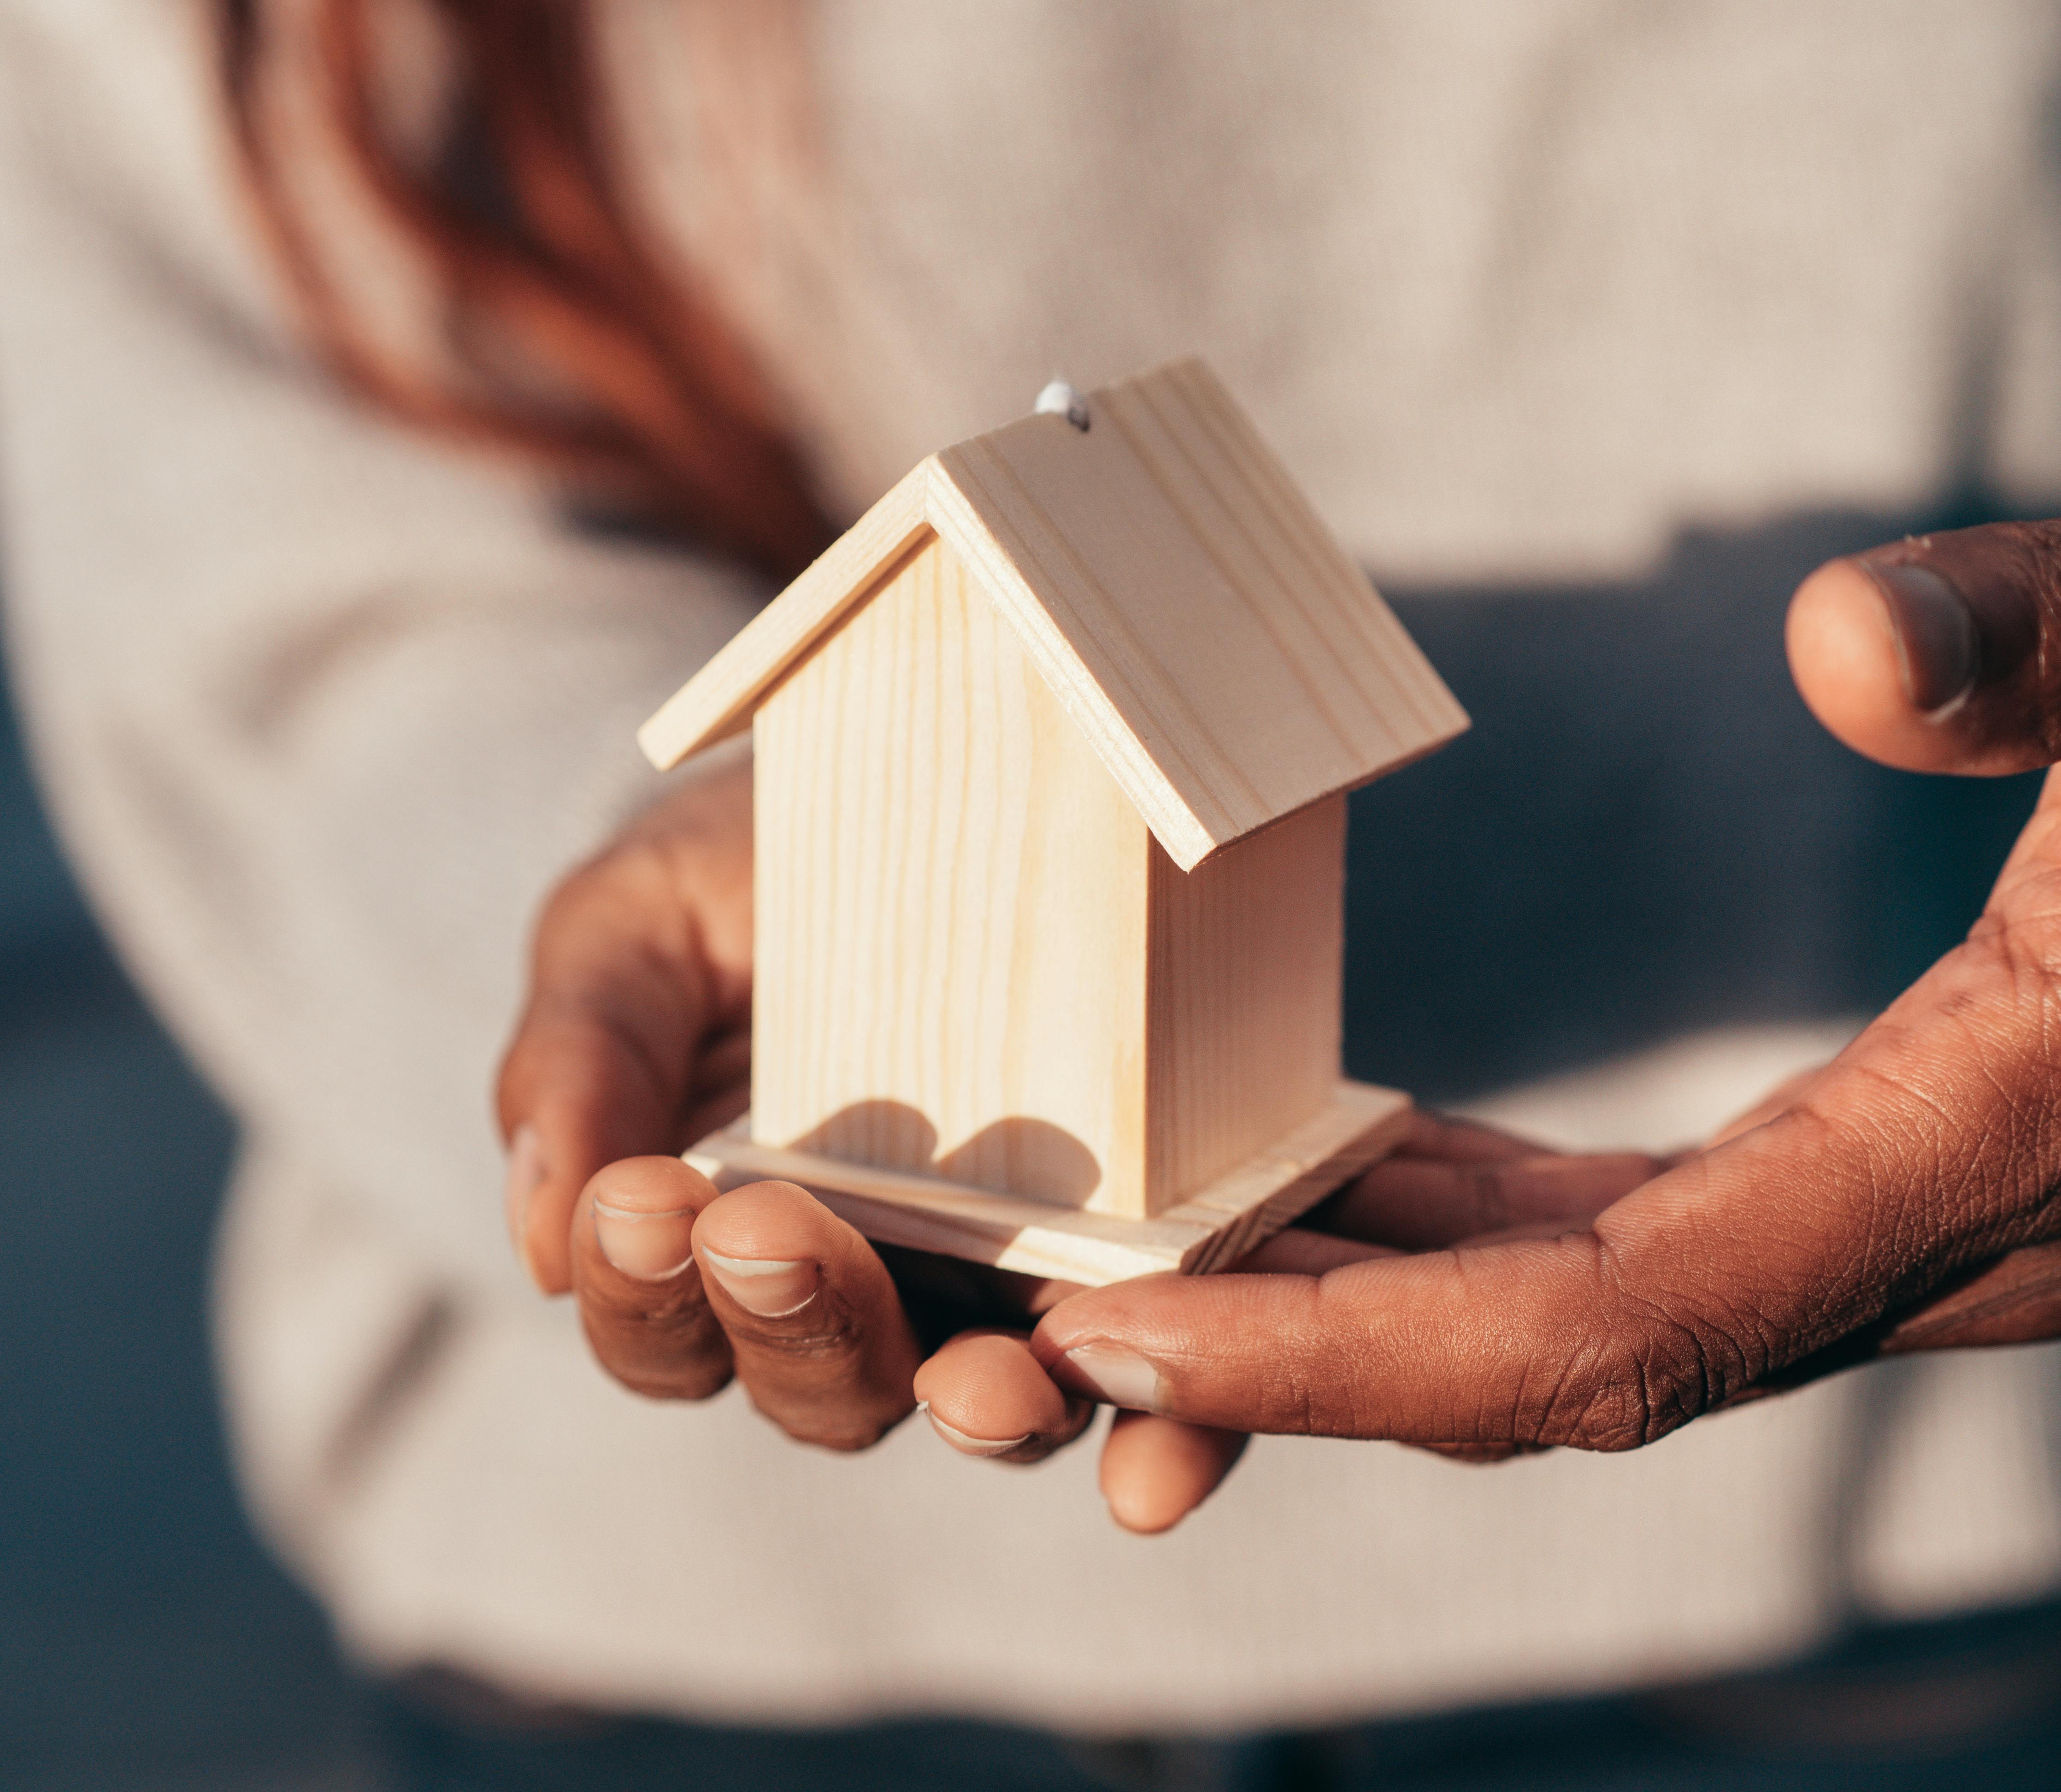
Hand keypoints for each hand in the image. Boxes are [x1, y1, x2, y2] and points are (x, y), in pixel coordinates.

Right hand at [492, 760, 1394, 1522]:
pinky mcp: (1158, 1260)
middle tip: (765, 1226)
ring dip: (980, 1407)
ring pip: (992, 1403)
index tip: (641, 1198)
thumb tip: (544, 1237)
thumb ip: (580, 1057)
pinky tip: (1158, 1459)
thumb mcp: (642, 922)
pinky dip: (1165, 1432)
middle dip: (791, 1322)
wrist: (942, 761)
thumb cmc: (755, 863)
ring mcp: (1022, 1287)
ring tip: (979, 1377)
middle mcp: (877, 1296)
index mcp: (729, 1247)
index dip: (643, 1289)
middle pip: (824, 1388)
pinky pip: (1167, 1375)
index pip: (666, 1332)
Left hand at [1023, 389, 2060, 1453]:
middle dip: (1322, 1359)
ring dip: (1390, 1306)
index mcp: (2032, 1117)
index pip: (1637, 1313)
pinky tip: (1366, 1173)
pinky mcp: (1923, 1155)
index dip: (1370, 1347)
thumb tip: (1849, 644)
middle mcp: (1977, 1227)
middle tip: (1074, 1316)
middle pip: (1587, 1360)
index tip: (1143, 1323)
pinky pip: (1666, 1238)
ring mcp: (1950, 1210)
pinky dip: (1495, 1231)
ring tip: (1173, 1249)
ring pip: (1615, 1318)